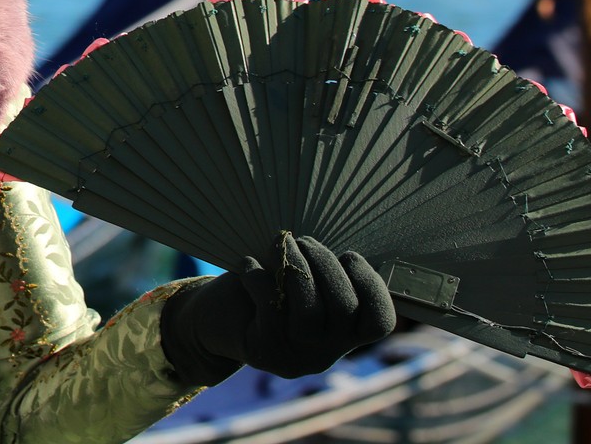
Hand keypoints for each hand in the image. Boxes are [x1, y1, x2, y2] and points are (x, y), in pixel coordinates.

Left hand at [159, 232, 396, 384]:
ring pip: (310, 311)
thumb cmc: (263, 288)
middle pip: (345, 308)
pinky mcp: (265, 352)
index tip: (349, 254)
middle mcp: (327, 352)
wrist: (211, 320)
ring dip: (296, 268)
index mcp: (344, 334)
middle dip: (325, 264)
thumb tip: (333, 234)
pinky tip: (246, 263)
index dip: (372, 285)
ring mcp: (298, 356)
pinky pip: (270, 308)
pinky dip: (258, 278)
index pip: (379, 322)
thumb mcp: (297, 278)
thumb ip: (320, 269)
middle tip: (302, 240)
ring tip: (278, 244)